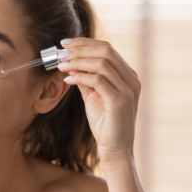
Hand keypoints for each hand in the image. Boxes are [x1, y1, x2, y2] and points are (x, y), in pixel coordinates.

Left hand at [57, 38, 141, 163]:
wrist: (115, 149)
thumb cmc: (105, 124)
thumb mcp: (94, 97)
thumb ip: (86, 80)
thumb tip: (70, 64)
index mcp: (128, 75)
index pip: (107, 48)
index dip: (84, 42)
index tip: (64, 44)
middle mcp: (131, 79)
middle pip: (106, 50)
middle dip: (80, 49)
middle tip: (60, 52)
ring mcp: (128, 89)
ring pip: (101, 63)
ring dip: (77, 62)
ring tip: (60, 65)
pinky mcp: (119, 101)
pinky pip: (98, 80)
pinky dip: (80, 77)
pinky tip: (67, 80)